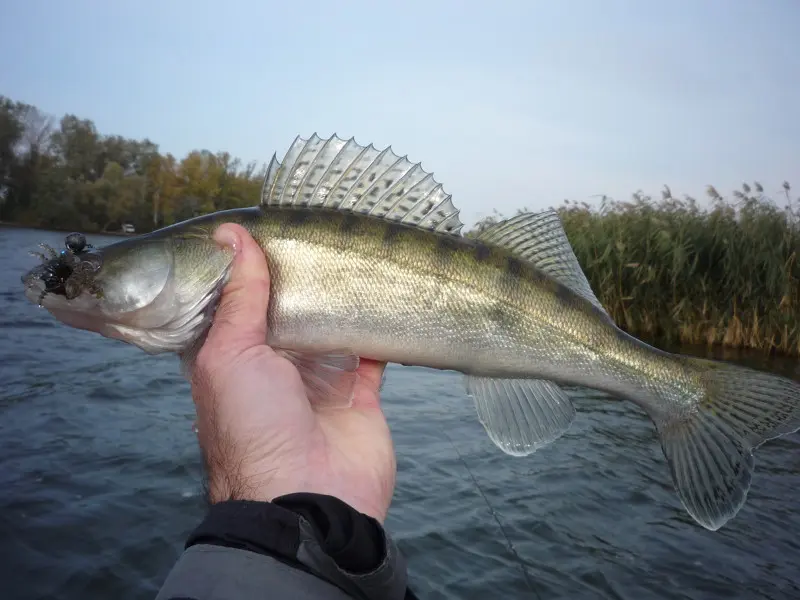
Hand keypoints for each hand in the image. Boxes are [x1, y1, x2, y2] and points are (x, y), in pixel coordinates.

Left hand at [185, 223, 396, 521]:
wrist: (310, 497)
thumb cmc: (254, 430)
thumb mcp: (230, 355)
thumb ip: (240, 298)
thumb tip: (232, 237)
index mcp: (234, 363)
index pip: (239, 307)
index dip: (247, 272)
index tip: (262, 228)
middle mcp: (275, 371)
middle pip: (288, 315)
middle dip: (298, 281)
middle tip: (313, 232)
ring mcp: (319, 383)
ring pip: (331, 328)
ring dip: (338, 300)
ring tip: (348, 254)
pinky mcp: (359, 393)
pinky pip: (371, 351)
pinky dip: (376, 326)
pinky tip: (380, 292)